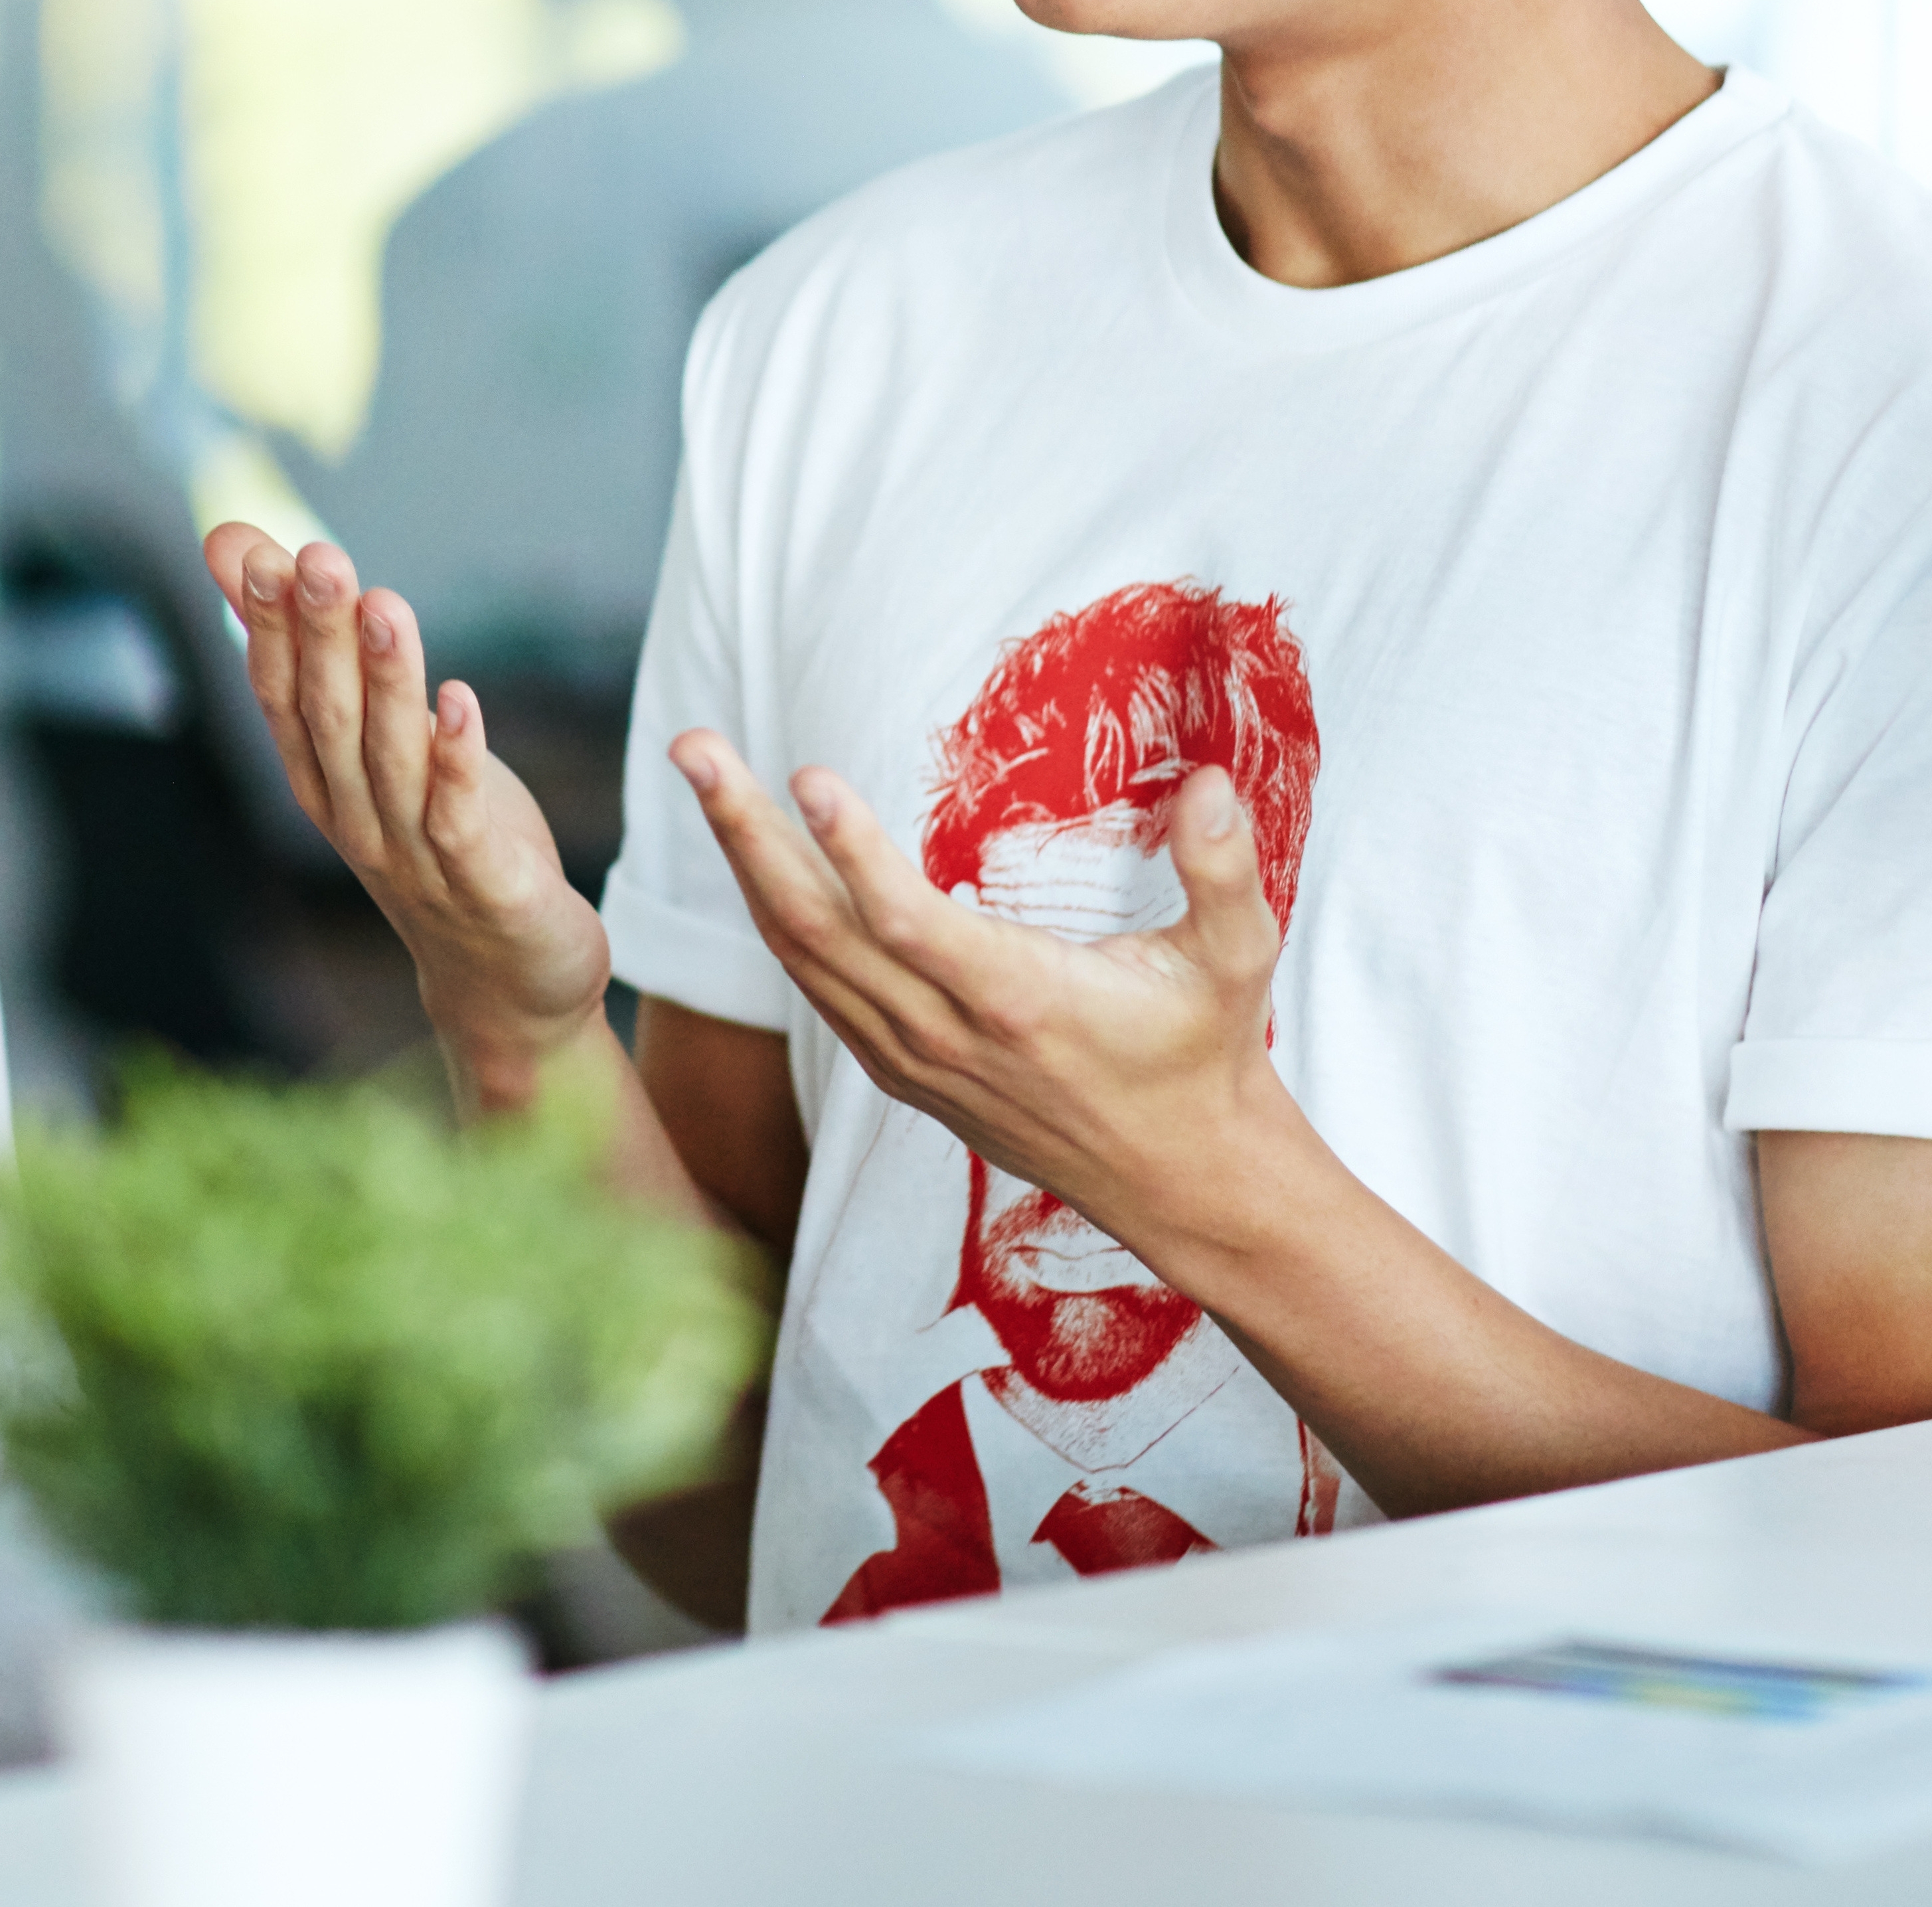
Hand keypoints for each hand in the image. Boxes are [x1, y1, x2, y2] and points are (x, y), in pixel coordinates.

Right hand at [201, 525, 609, 1093]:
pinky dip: (457, 760)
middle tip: (317, 558)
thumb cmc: (439, 840)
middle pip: (330, 719)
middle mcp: (357, 817)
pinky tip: (461, 701)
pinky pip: (460, 818)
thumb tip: (233, 541)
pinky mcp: (484, 883)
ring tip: (386, 605)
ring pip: (391, 759)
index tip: (258, 553)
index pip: (282, 696)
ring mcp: (417, 855)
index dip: (267, 628)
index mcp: (324, 781)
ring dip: (387, 682)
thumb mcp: (373, 736)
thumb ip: (310, 642)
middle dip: (321, 636)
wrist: (506, 981)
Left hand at [667, 730, 1296, 1260]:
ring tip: (705, 773)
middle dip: (745, 835)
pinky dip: (776, 919)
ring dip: (745, 863)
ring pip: (802, 958)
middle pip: (817, 931)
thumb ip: (1222, 871)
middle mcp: (948, 1036)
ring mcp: (915, 1060)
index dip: (853, 853)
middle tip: (694, 749)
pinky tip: (753, 856)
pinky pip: (818, 988)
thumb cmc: (1205, 1058)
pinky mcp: (904, 1072)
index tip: (807, 775)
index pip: (908, 926)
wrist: (1182, 1183)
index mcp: (1019, 1004)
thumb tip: (1213, 781)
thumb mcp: (1236, 963)